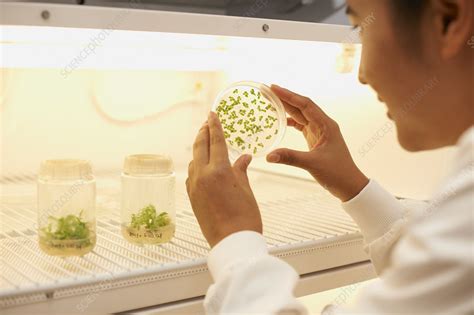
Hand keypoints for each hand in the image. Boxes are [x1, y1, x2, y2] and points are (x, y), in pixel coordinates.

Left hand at [186, 112, 262, 247]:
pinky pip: (192, 174)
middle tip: (207, 122)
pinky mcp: (192, 197)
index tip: (212, 114)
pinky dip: (197, 165)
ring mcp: (194, 187)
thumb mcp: (246, 190)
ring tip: (206, 141)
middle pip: (200, 146)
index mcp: (219, 171)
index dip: (215, 125)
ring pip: (194, 160)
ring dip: (200, 148)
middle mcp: (202, 176)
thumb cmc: (245, 219)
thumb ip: (241, 170)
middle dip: (204, 132)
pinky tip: (202, 164)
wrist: (232, 243)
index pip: (216, 141)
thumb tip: (244, 158)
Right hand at [267, 85, 368, 201]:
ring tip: (271, 101)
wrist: (349, 185)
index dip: (288, 95)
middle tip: (268, 90)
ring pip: (301, 115)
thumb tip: (269, 156)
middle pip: (302, 106)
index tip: (273, 88)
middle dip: (285, 98)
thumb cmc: (337, 173)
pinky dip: (291, 121)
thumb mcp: (312, 164)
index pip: (305, 104)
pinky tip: (281, 120)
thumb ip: (290, 158)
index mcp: (326, 125)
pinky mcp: (316, 139)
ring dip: (287, 108)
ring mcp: (320, 131)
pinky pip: (302, 125)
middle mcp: (323, 125)